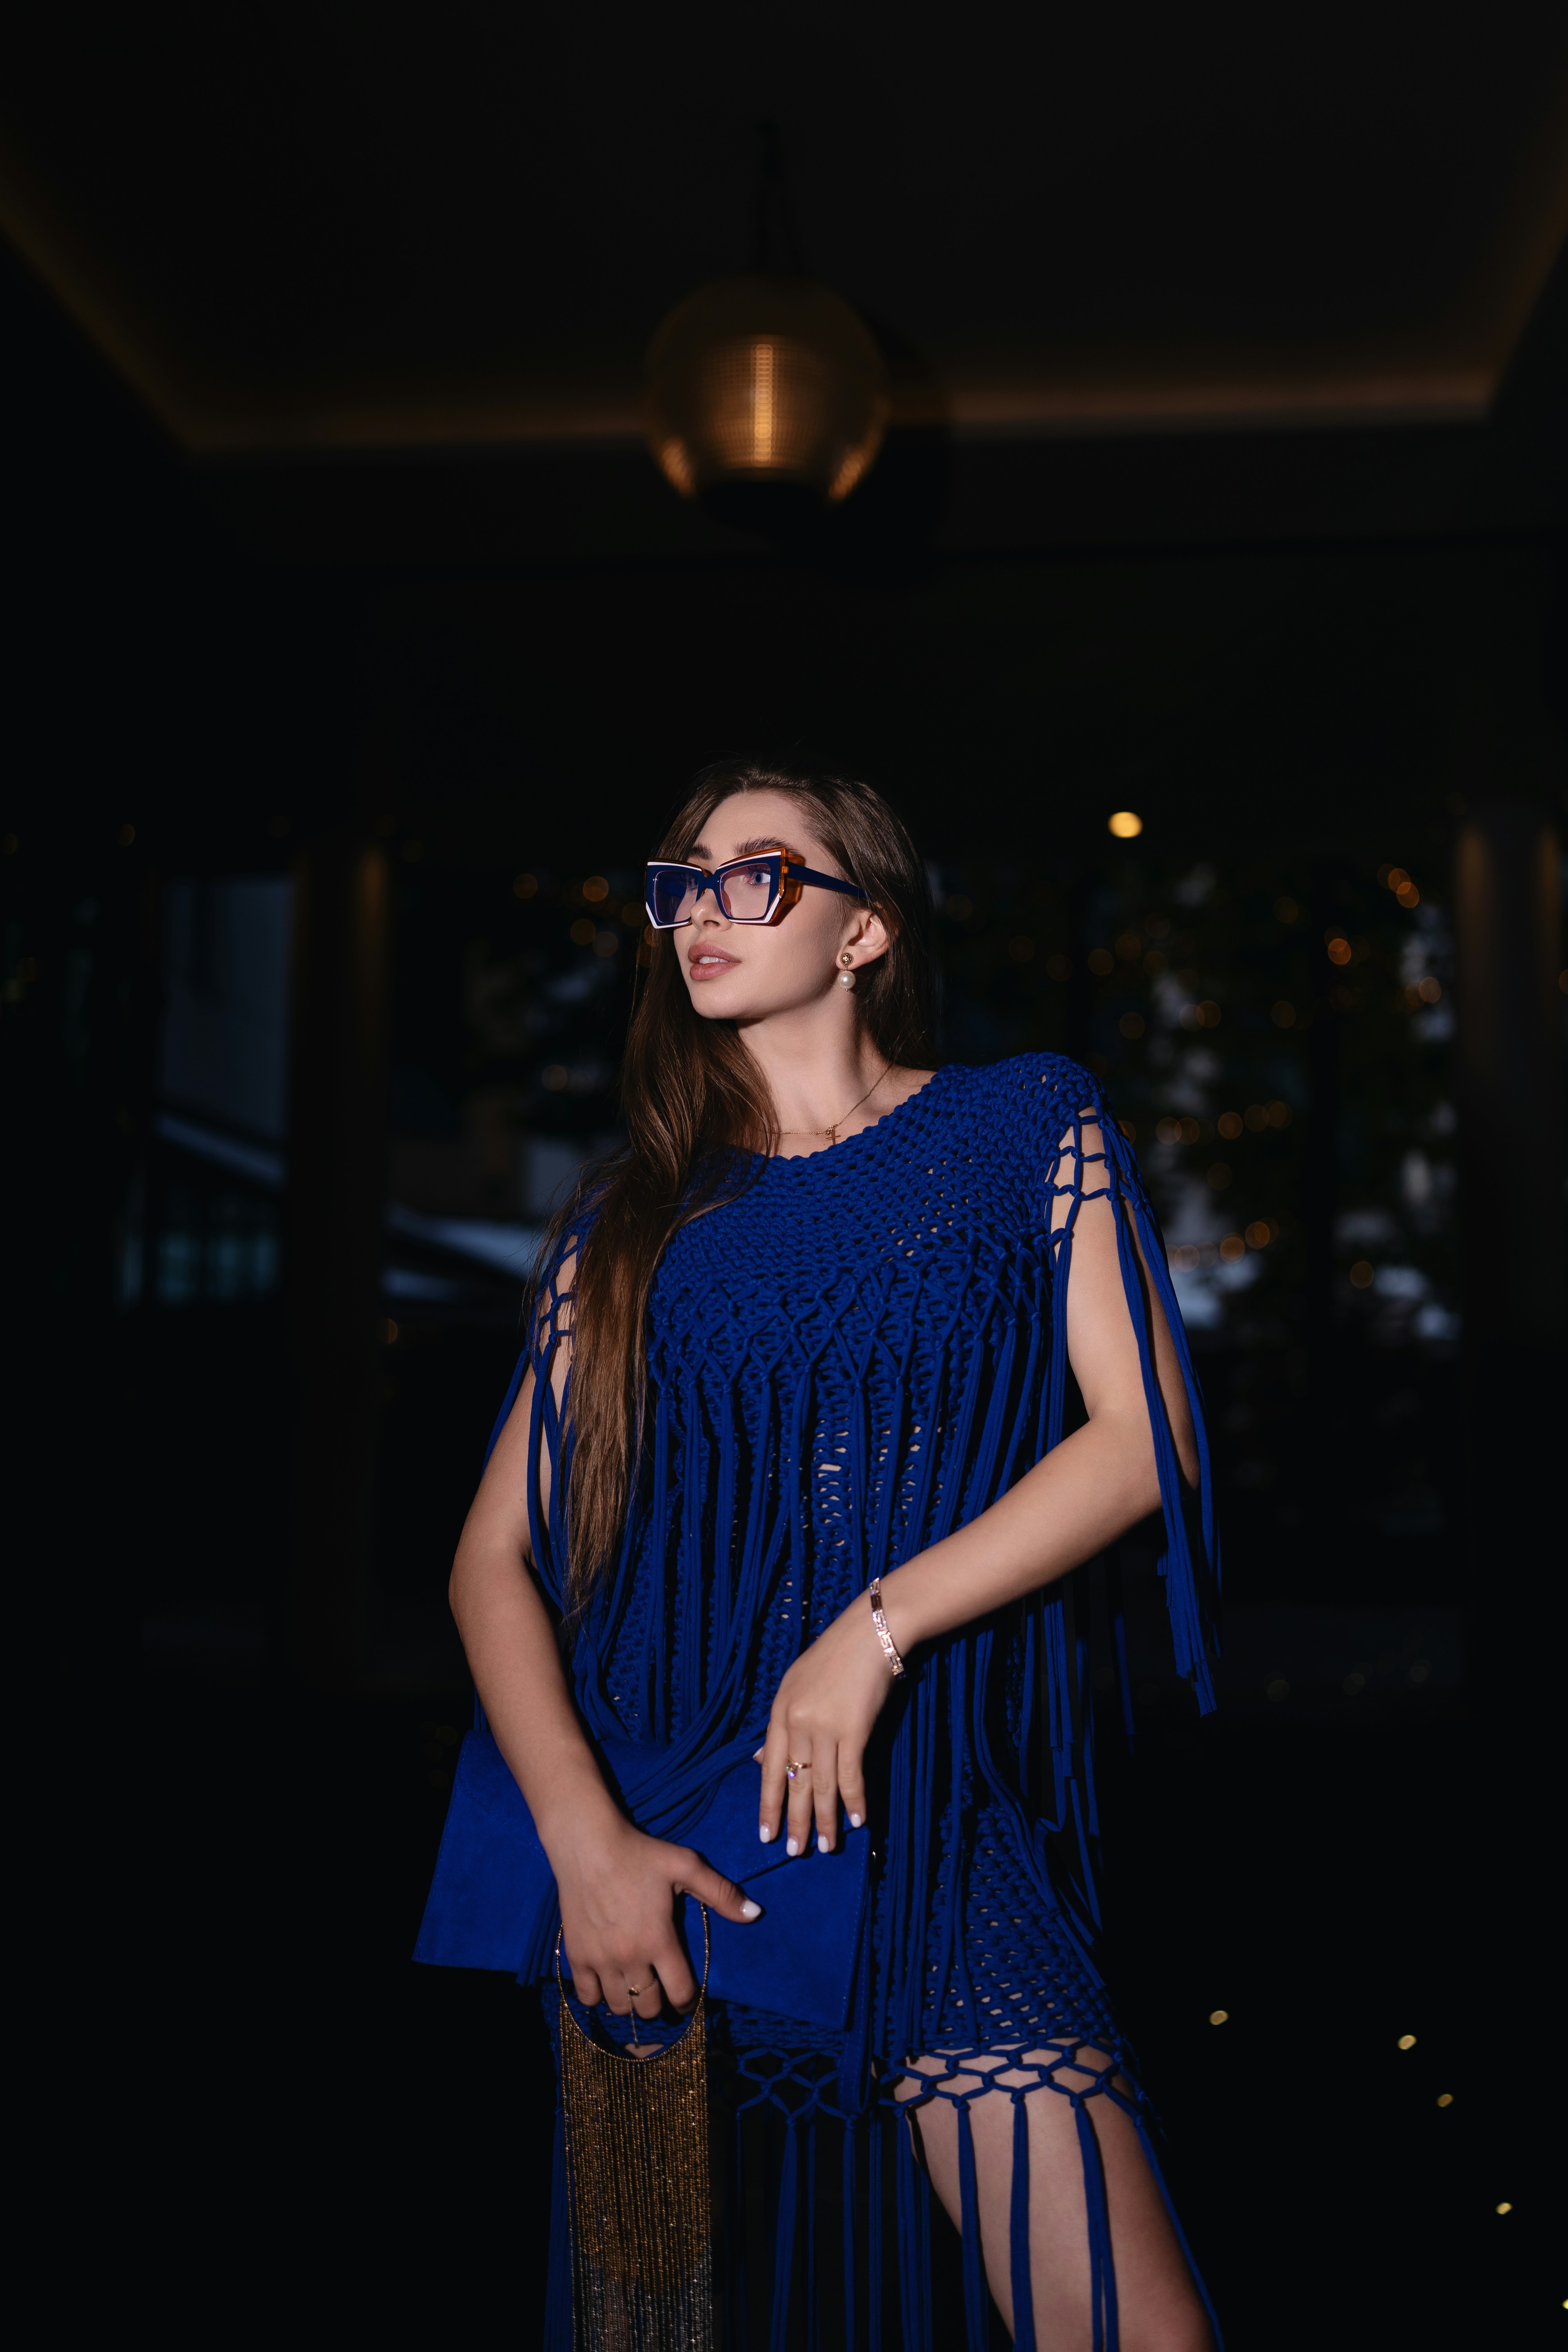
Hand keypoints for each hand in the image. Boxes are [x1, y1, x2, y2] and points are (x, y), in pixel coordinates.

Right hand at [553, 1812, 759, 2021]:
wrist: (587, 1844)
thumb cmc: (640, 1853)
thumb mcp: (686, 1866)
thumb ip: (722, 1893)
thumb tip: (756, 1914)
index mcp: (660, 1939)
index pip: (680, 1993)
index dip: (688, 2000)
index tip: (687, 1994)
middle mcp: (630, 1956)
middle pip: (649, 2007)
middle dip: (660, 2003)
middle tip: (660, 1986)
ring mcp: (600, 1959)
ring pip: (619, 2007)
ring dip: (631, 2002)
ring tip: (635, 1985)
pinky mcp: (576, 1955)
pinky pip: (587, 1996)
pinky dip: (597, 1996)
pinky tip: (606, 1981)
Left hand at [756, 1592, 896, 1855]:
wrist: (870, 1634)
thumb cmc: (834, 1657)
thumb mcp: (794, 1684)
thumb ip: (780, 1724)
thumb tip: (760, 1759)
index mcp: (780, 1712)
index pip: (769, 1769)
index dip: (768, 1804)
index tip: (766, 1833)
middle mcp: (798, 1723)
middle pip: (794, 1783)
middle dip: (795, 1821)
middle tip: (794, 1851)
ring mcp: (825, 1727)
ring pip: (823, 1785)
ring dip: (825, 1819)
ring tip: (825, 1846)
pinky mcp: (854, 1729)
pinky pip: (851, 1775)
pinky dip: (854, 1801)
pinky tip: (857, 1821)